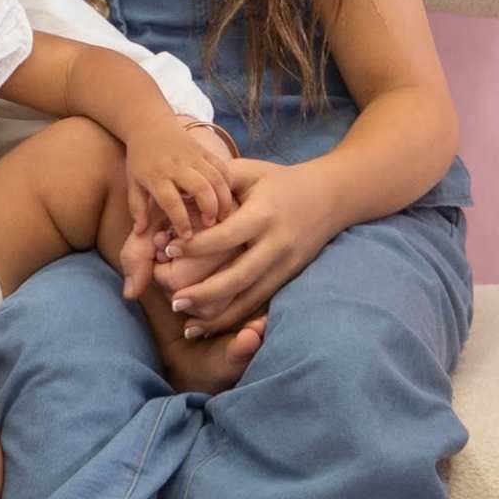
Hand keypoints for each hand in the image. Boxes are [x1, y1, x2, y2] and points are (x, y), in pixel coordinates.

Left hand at [119, 116, 236, 236]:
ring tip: (223, 215)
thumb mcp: (133, 182)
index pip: (171, 202)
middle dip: (209, 209)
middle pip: (199, 188)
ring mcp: (192, 156)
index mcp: (156, 176)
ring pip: (215, 177)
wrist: (149, 124)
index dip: (181, 221)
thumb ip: (137, 207)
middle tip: (212, 225)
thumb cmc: (140, 159)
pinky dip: (227, 182)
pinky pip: (221, 166)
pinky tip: (228, 197)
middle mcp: (176, 166)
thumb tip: (139, 233)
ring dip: (222, 198)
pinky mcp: (204, 150)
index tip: (187, 236)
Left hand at [155, 159, 336, 338]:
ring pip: (250, 297)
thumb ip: (217, 180)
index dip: (196, 246)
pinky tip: (211, 326)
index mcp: (264, 214)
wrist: (330, 197)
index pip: (226, 236)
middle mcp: (276, 244)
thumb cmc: (280, 181)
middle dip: (205, 293)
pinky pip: (260, 301)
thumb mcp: (251, 171)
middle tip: (174, 302)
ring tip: (188, 327)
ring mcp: (286, 264)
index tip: (167, 251)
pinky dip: (235, 317)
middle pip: (239, 276)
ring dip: (218, 315)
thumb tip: (180, 197)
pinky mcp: (289, 277)